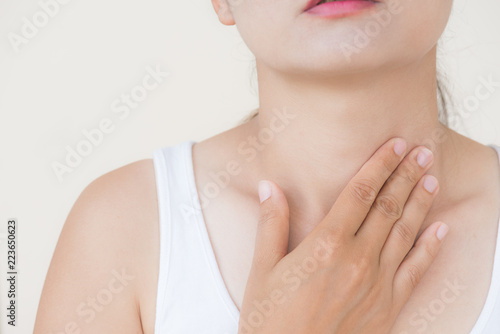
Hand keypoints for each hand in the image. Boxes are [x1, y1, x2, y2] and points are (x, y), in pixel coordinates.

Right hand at [238, 138, 447, 333]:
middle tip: (423, 152)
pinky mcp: (388, 307)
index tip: (396, 145)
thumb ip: (271, 224)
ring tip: (432, 177)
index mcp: (326, 245)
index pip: (360, 193)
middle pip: (388, 207)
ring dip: (421, 202)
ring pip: (406, 232)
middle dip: (406, 175)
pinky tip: (440, 228)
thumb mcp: (262, 269)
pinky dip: (431, 247)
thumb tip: (269, 186)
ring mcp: (377, 284)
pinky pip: (416, 270)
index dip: (380, 166)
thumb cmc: (270, 321)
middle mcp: (357, 259)